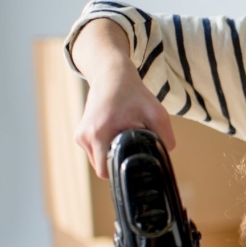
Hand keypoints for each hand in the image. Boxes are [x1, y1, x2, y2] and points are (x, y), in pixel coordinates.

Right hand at [71, 19, 176, 177]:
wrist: (111, 74)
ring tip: (126, 137)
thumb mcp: (158, 114)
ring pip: (99, 160)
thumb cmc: (134, 93)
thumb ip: (165, 139)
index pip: (105, 171)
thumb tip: (165, 158)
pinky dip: (108, 147)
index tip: (136, 165)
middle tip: (135, 146)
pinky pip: (96, 151)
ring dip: (114, 154)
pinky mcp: (81, 134)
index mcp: (98, 134)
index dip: (122, 172)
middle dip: (120, 162)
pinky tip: (119, 134)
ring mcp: (80, 136)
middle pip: (103, 168)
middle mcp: (84, 137)